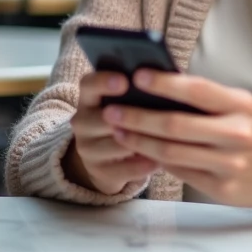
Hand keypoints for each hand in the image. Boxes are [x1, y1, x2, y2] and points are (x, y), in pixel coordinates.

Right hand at [65, 72, 158, 194]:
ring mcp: (88, 149)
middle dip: (128, 117)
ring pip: (115, 144)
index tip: (124, 81)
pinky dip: (143, 165)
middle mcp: (82, 122)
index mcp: (88, 99)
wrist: (106, 161)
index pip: (88, 84)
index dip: (104, 81)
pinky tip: (159, 161)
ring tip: (166, 139)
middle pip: (101, 117)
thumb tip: (169, 78)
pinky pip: (124, 169)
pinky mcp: (99, 172)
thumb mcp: (124, 104)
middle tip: (153, 115)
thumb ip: (138, 91)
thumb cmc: (125, 121)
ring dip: (141, 142)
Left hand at [103, 69, 251, 208]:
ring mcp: (230, 164)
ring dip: (140, 141)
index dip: (164, 84)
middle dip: (138, 117)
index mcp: (241, 105)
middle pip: (176, 126)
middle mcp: (237, 134)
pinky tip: (141, 150)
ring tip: (118, 131)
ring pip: (172, 152)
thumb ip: (207, 100)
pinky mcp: (222, 188)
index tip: (136, 77)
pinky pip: (180, 171)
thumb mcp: (243, 107)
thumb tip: (159, 89)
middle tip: (112, 111)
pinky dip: (157, 159)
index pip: (196, 90)